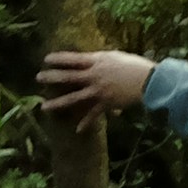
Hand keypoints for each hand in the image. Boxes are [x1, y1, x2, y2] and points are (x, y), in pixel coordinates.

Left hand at [36, 43, 152, 119]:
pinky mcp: (106, 103)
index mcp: (97, 61)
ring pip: (74, 98)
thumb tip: (90, 62)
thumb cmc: (134, 66)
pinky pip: (93, 115)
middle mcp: (95, 76)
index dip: (59, 59)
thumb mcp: (115, 57)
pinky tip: (77, 130)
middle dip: (52, 77)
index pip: (73, 59)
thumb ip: (101, 60)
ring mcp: (98, 91)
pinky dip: (86, 123)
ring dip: (58, 103)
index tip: (46, 59)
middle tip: (38, 78)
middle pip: (68, 77)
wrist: (149, 81)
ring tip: (44, 106)